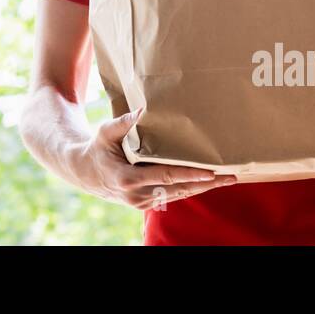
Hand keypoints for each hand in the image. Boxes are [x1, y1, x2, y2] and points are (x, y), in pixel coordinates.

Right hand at [73, 107, 237, 211]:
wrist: (84, 172)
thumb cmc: (97, 148)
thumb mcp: (106, 132)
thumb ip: (124, 123)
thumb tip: (143, 110)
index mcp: (128, 179)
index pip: (166, 177)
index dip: (190, 175)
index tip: (211, 172)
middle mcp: (137, 196)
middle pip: (179, 190)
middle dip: (206, 184)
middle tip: (231, 176)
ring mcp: (142, 202)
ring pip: (178, 195)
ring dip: (202, 188)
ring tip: (226, 179)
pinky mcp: (146, 203)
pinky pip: (172, 196)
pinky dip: (189, 188)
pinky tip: (206, 182)